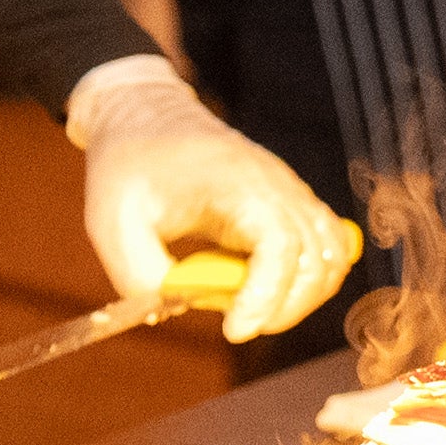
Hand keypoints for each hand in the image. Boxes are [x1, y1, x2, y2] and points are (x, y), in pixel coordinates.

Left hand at [66, 56, 354, 340]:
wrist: (144, 115)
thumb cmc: (128, 166)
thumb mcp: (112, 223)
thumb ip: (141, 277)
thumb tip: (176, 312)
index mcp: (235, 184)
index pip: (281, 243)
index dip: (266, 295)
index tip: (233, 329)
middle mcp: (275, 185)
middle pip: (318, 257)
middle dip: (284, 308)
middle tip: (237, 325)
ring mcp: (289, 191)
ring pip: (333, 255)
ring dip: (302, 297)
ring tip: (251, 310)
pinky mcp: (290, 202)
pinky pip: (327, 245)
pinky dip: (309, 279)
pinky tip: (264, 290)